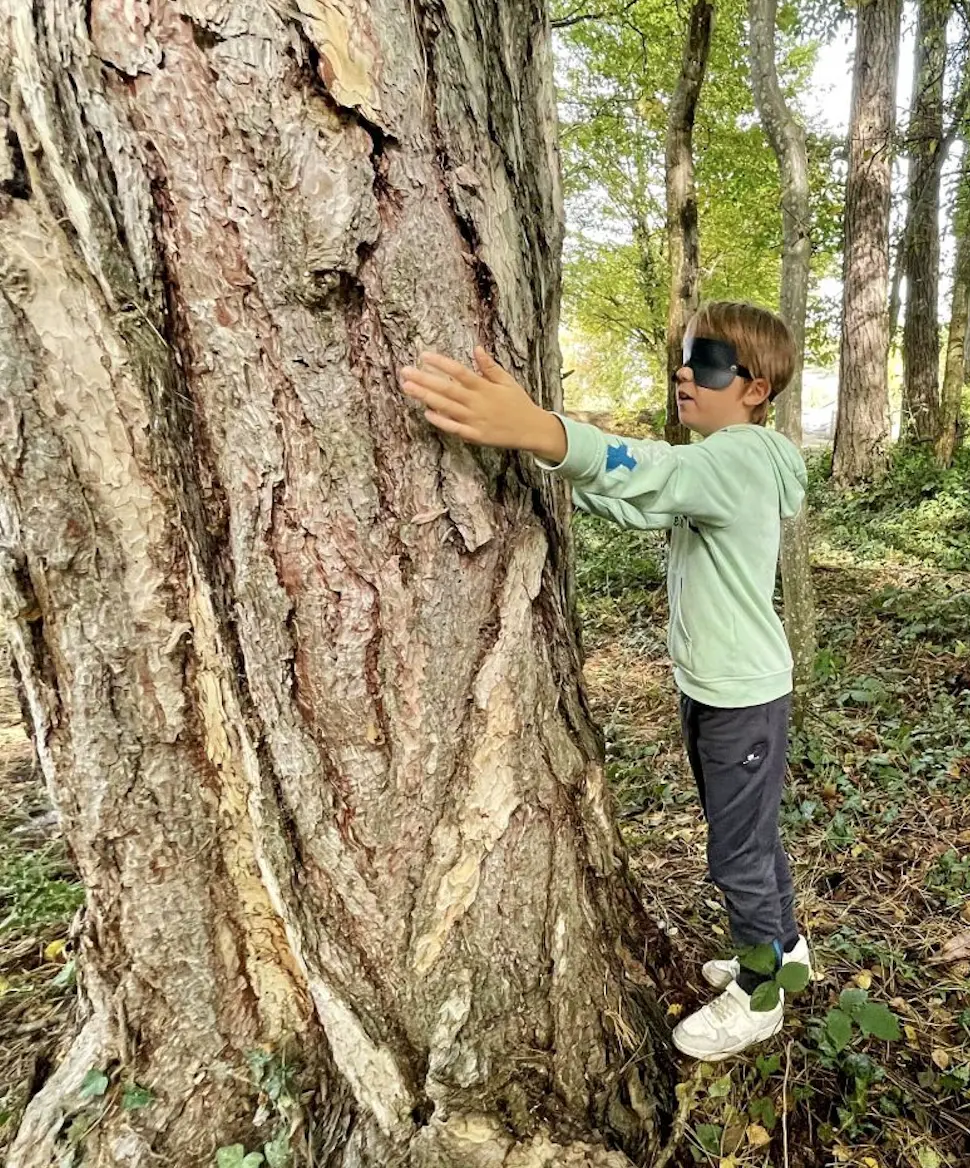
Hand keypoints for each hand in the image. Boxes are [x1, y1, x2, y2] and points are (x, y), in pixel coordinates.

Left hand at [399, 347, 565, 460]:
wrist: (531, 429)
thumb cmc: (518, 403)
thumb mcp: (507, 381)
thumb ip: (489, 366)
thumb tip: (476, 348)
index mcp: (484, 387)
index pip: (459, 371)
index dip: (440, 363)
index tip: (424, 356)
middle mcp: (477, 403)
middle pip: (446, 389)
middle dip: (424, 380)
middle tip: (405, 372)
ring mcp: (475, 420)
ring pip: (446, 407)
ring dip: (426, 397)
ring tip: (408, 388)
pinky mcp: (475, 436)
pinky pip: (454, 428)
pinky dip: (441, 421)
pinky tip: (426, 413)